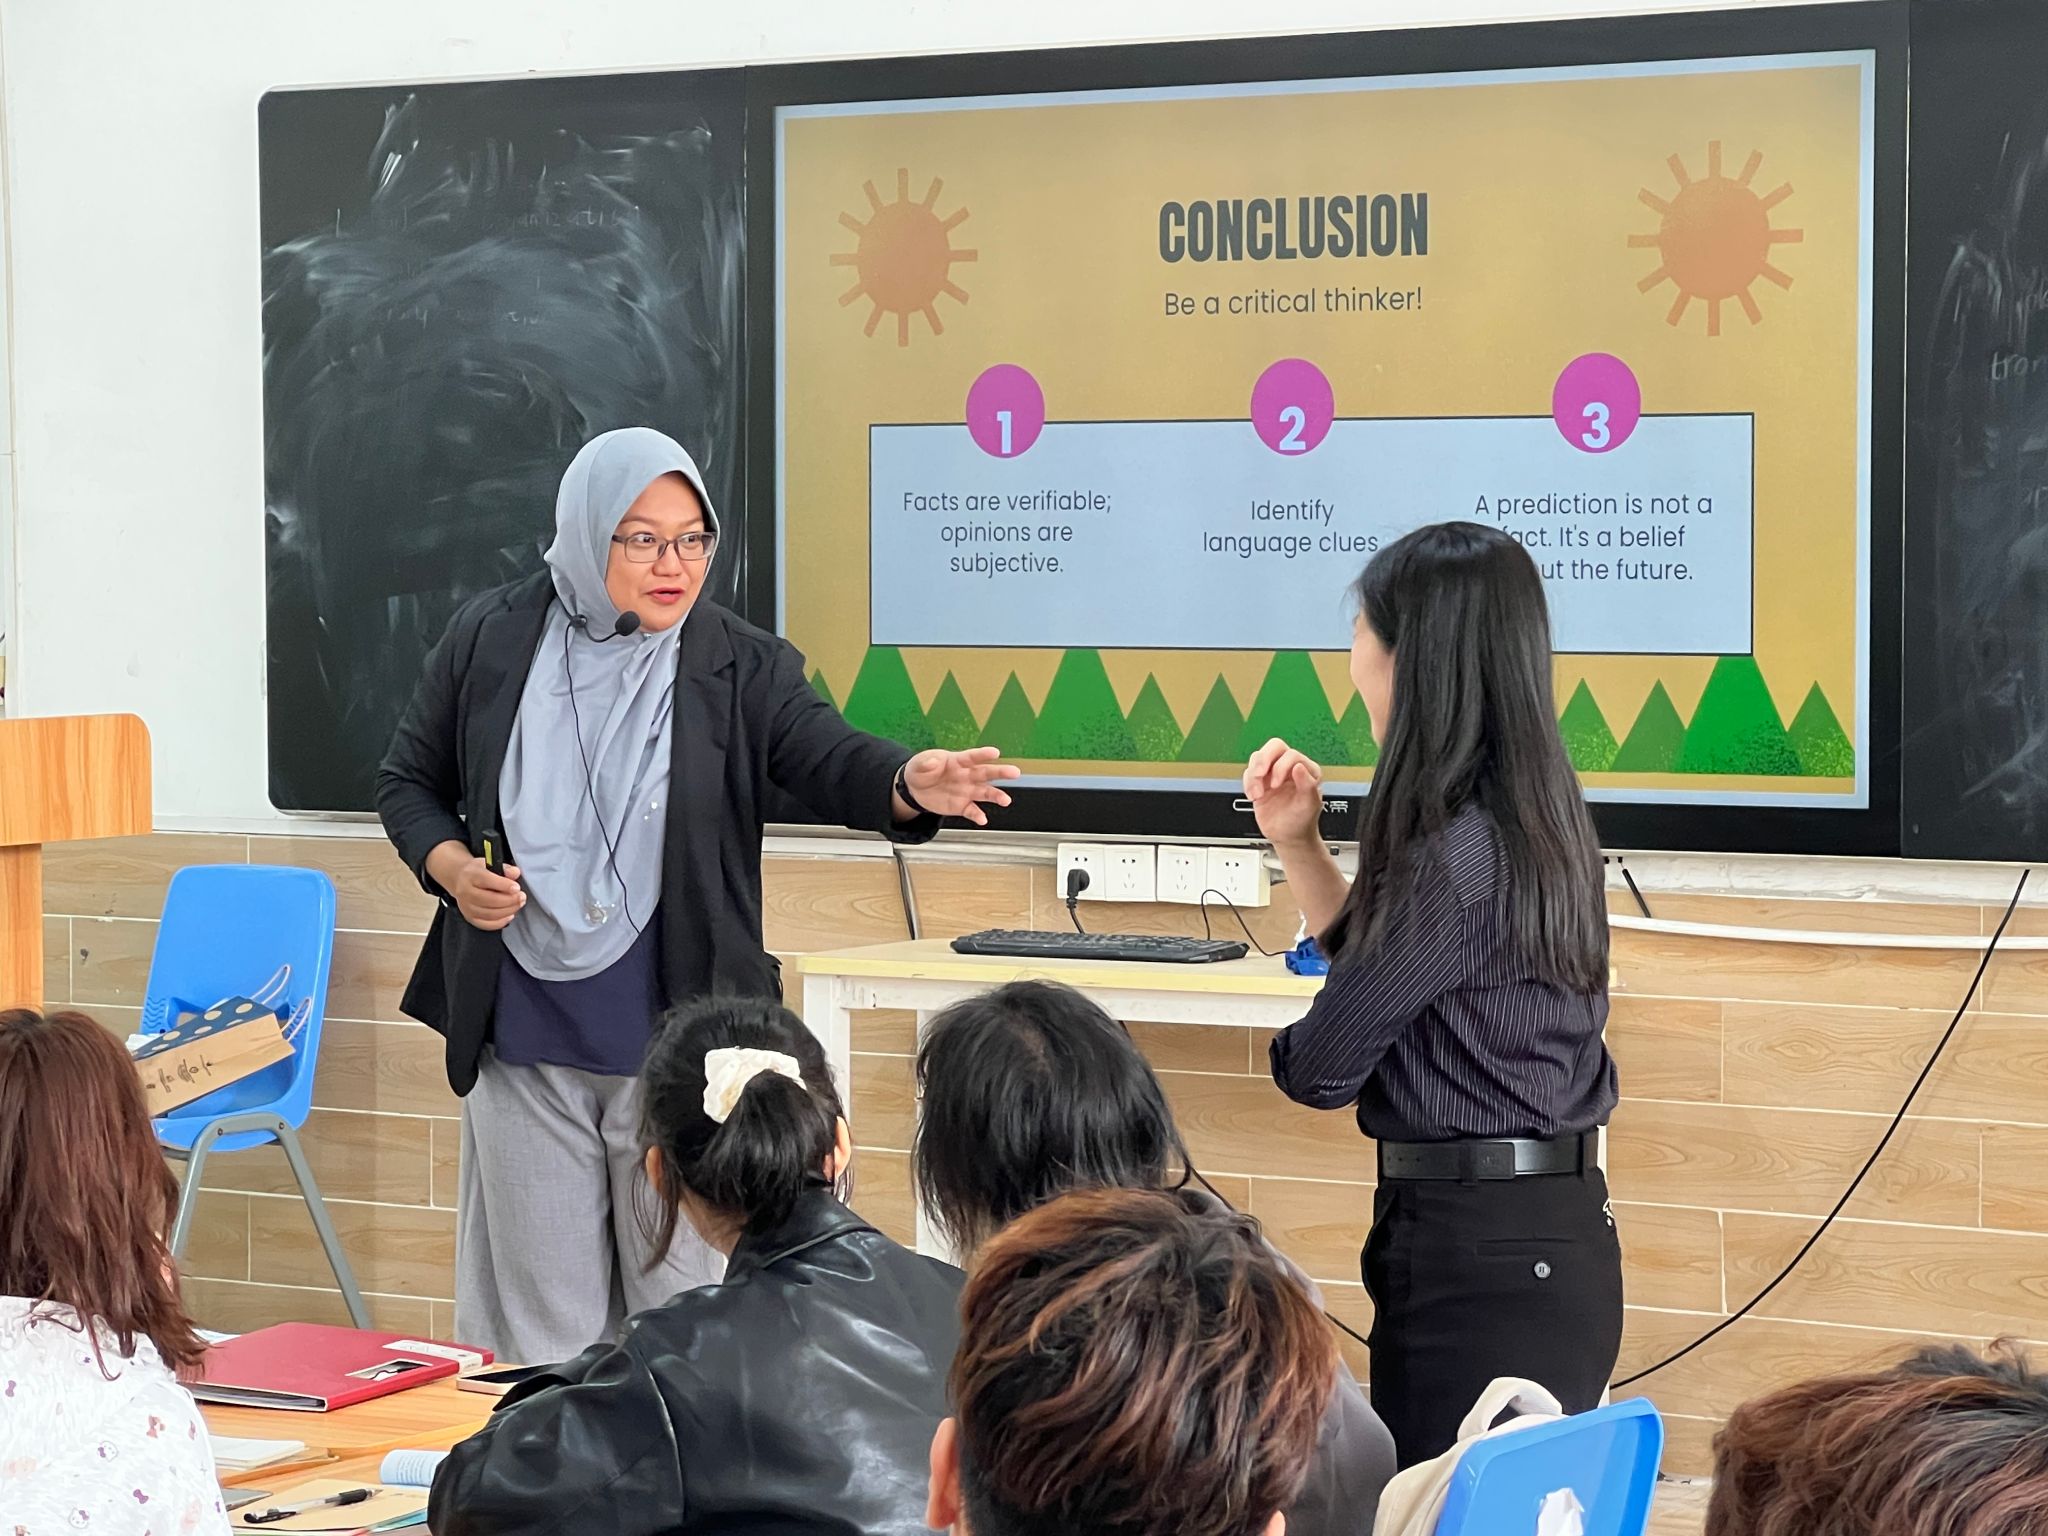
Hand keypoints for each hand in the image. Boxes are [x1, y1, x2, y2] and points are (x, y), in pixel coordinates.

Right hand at [426, 841, 526, 930]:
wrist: (460, 879)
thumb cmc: (478, 872)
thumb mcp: (490, 863)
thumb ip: (505, 868)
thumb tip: (515, 873)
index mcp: (471, 875)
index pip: (487, 881)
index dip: (504, 885)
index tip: (517, 888)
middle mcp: (465, 892)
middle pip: (489, 900)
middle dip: (510, 900)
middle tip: (522, 897)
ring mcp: (466, 906)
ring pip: (490, 914)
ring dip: (508, 911)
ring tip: (518, 904)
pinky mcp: (469, 917)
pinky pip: (486, 924)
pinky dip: (500, 922)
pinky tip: (510, 915)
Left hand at [898, 747, 1021, 827]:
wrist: (915, 789)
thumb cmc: (922, 770)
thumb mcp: (919, 763)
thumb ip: (926, 763)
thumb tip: (933, 762)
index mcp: (958, 761)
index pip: (972, 756)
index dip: (983, 754)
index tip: (995, 752)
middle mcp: (966, 775)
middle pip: (986, 773)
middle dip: (1001, 772)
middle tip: (1014, 772)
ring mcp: (966, 791)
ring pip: (985, 793)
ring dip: (996, 796)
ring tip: (1005, 800)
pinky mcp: (962, 805)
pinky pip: (972, 811)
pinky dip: (977, 815)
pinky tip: (982, 819)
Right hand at [1243, 738, 1324, 847]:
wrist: (1289, 837)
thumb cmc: (1303, 821)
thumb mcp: (1309, 805)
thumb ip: (1307, 785)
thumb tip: (1299, 766)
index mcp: (1306, 770)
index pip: (1291, 755)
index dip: (1281, 767)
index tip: (1276, 785)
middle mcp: (1289, 768)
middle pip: (1274, 747)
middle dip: (1263, 759)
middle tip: (1259, 774)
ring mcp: (1273, 774)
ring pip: (1258, 758)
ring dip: (1253, 775)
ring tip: (1258, 793)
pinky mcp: (1260, 782)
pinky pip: (1248, 772)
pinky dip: (1247, 783)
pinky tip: (1254, 797)